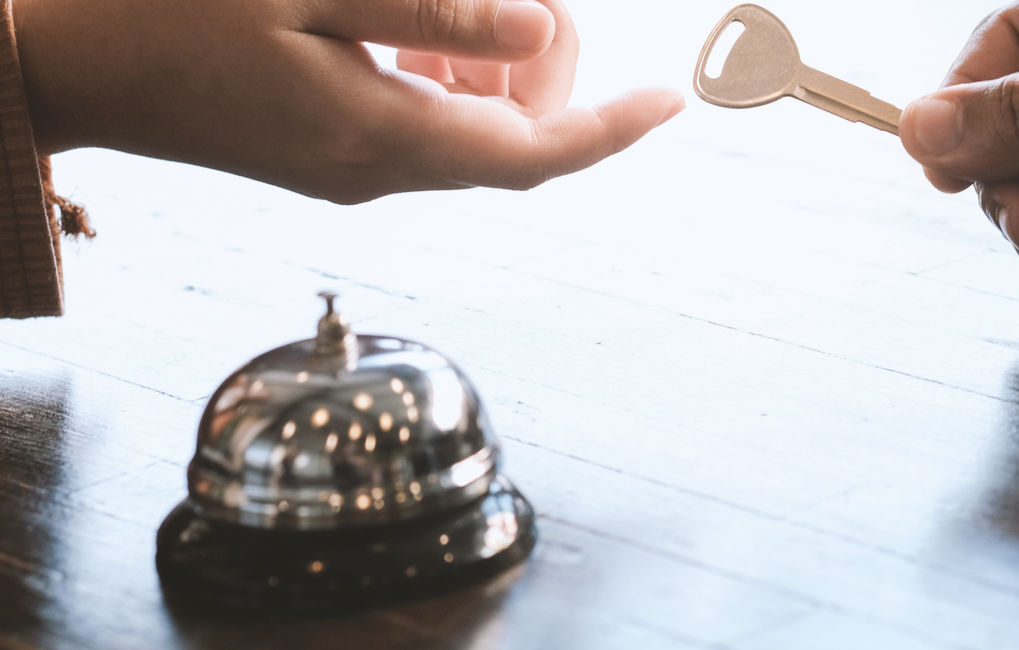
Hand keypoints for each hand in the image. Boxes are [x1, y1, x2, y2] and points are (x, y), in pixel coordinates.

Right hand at [12, 0, 683, 202]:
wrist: (72, 64)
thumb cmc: (171, 13)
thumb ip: (437, 13)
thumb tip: (542, 32)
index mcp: (384, 139)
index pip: (535, 153)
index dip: (611, 128)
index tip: (672, 101)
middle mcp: (380, 175)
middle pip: (516, 142)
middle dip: (549, 72)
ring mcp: (354, 174)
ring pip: (476, 137)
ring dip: (497, 74)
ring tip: (456, 5)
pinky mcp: (331, 159)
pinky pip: (428, 130)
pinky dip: (450, 81)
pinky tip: (415, 32)